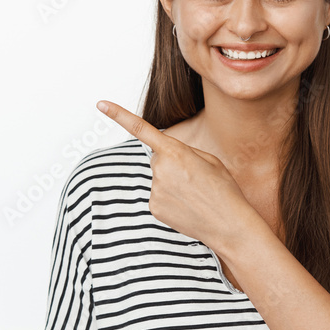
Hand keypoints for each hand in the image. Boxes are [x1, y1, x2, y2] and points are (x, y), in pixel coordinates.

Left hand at [96, 100, 255, 251]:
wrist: (228, 225)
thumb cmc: (224, 190)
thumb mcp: (210, 160)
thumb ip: (184, 152)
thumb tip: (167, 157)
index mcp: (175, 152)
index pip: (141, 129)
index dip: (118, 115)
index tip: (101, 105)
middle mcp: (160, 169)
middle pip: (159, 159)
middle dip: (173, 163)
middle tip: (195, 178)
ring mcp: (155, 190)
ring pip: (160, 179)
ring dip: (173, 183)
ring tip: (195, 194)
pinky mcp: (154, 207)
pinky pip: (159, 195)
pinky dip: (171, 199)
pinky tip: (187, 206)